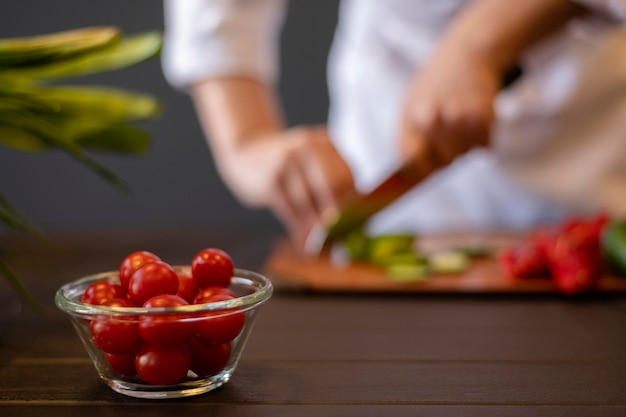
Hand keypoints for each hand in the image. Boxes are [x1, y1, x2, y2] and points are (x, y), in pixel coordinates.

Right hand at [222, 125, 354, 248]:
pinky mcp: (270, 176)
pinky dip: (298, 229)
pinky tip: (303, 244)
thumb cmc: (287, 167)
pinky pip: (289, 209)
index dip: (354, 206)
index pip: (347, 176)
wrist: (246, 151)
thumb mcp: (310, 166)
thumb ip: (331, 192)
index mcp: (325, 142)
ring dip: (315, 229)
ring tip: (321, 248)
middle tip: (341, 243)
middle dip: (336, 217)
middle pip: (330, 185)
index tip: (356, 230)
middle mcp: (307, 145)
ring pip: (307, 200)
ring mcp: (286, 159)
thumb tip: (348, 232)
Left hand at [397, 43, 500, 175]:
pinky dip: (484, 138)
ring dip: (467, 145)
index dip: (419, 169)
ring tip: (462, 122)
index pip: (410, 159)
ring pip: (465, 154)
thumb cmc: (437, 83)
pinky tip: (477, 118)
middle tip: (450, 137)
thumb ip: (410, 138)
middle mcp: (430, 118)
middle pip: (442, 161)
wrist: (468, 52)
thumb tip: (411, 176)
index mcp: (409, 115)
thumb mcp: (412, 103)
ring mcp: (457, 117)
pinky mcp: (482, 116)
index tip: (427, 168)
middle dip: (447, 156)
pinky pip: (484, 146)